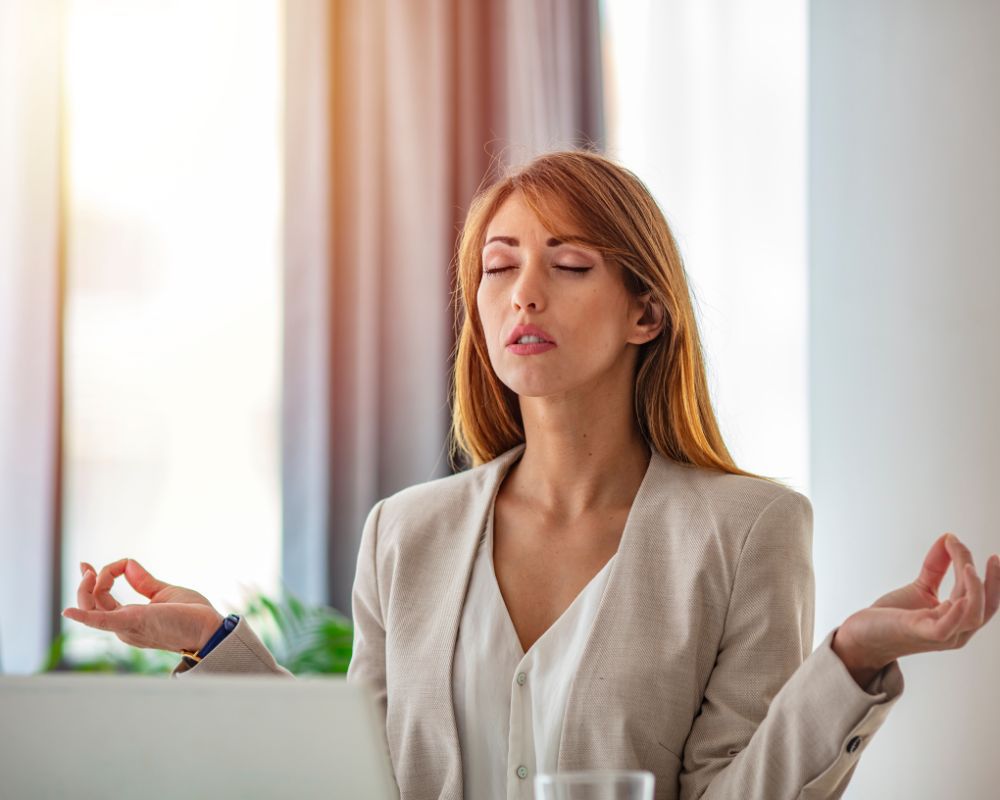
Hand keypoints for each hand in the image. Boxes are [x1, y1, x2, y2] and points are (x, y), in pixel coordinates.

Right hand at [62, 558, 223, 654]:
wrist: (209, 627)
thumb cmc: (191, 614)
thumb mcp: (163, 592)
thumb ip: (143, 581)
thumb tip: (128, 563)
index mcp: (130, 618)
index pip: (101, 600)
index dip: (95, 581)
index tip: (90, 566)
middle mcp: (124, 625)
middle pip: (93, 603)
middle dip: (86, 584)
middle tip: (86, 567)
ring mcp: (126, 626)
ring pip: (93, 608)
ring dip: (86, 588)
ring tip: (89, 571)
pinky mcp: (133, 622)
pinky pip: (103, 621)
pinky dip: (85, 616)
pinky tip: (69, 611)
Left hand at [833, 533, 999, 685]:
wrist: (863, 636)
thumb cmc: (892, 617)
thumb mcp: (920, 587)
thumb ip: (936, 566)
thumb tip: (949, 538)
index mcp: (958, 620)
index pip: (984, 599)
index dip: (990, 576)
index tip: (976, 548)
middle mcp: (956, 631)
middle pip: (983, 604)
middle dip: (990, 579)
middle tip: (986, 555)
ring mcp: (941, 635)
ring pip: (973, 615)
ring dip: (975, 589)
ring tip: (967, 566)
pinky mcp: (921, 633)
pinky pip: (947, 628)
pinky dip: (958, 613)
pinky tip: (960, 597)